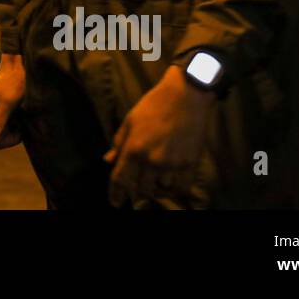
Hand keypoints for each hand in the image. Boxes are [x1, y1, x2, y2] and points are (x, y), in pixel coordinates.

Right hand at [0, 53, 25, 148]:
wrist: (18, 62)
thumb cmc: (14, 81)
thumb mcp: (8, 103)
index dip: (11, 139)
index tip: (21, 125)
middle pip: (3, 137)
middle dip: (16, 131)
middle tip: (23, 115)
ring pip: (10, 130)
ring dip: (20, 125)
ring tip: (24, 109)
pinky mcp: (6, 106)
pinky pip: (13, 122)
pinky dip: (21, 119)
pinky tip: (24, 107)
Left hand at [104, 65, 213, 206]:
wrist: (186, 95)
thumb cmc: (154, 105)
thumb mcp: (130, 121)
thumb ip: (119, 144)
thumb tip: (108, 161)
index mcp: (134, 148)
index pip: (120, 179)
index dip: (115, 194)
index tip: (114, 202)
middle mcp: (152, 160)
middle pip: (140, 189)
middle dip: (135, 191)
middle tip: (136, 187)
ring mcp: (172, 163)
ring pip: (160, 190)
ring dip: (154, 189)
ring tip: (153, 183)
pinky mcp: (190, 163)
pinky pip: (181, 188)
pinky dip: (174, 190)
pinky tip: (169, 184)